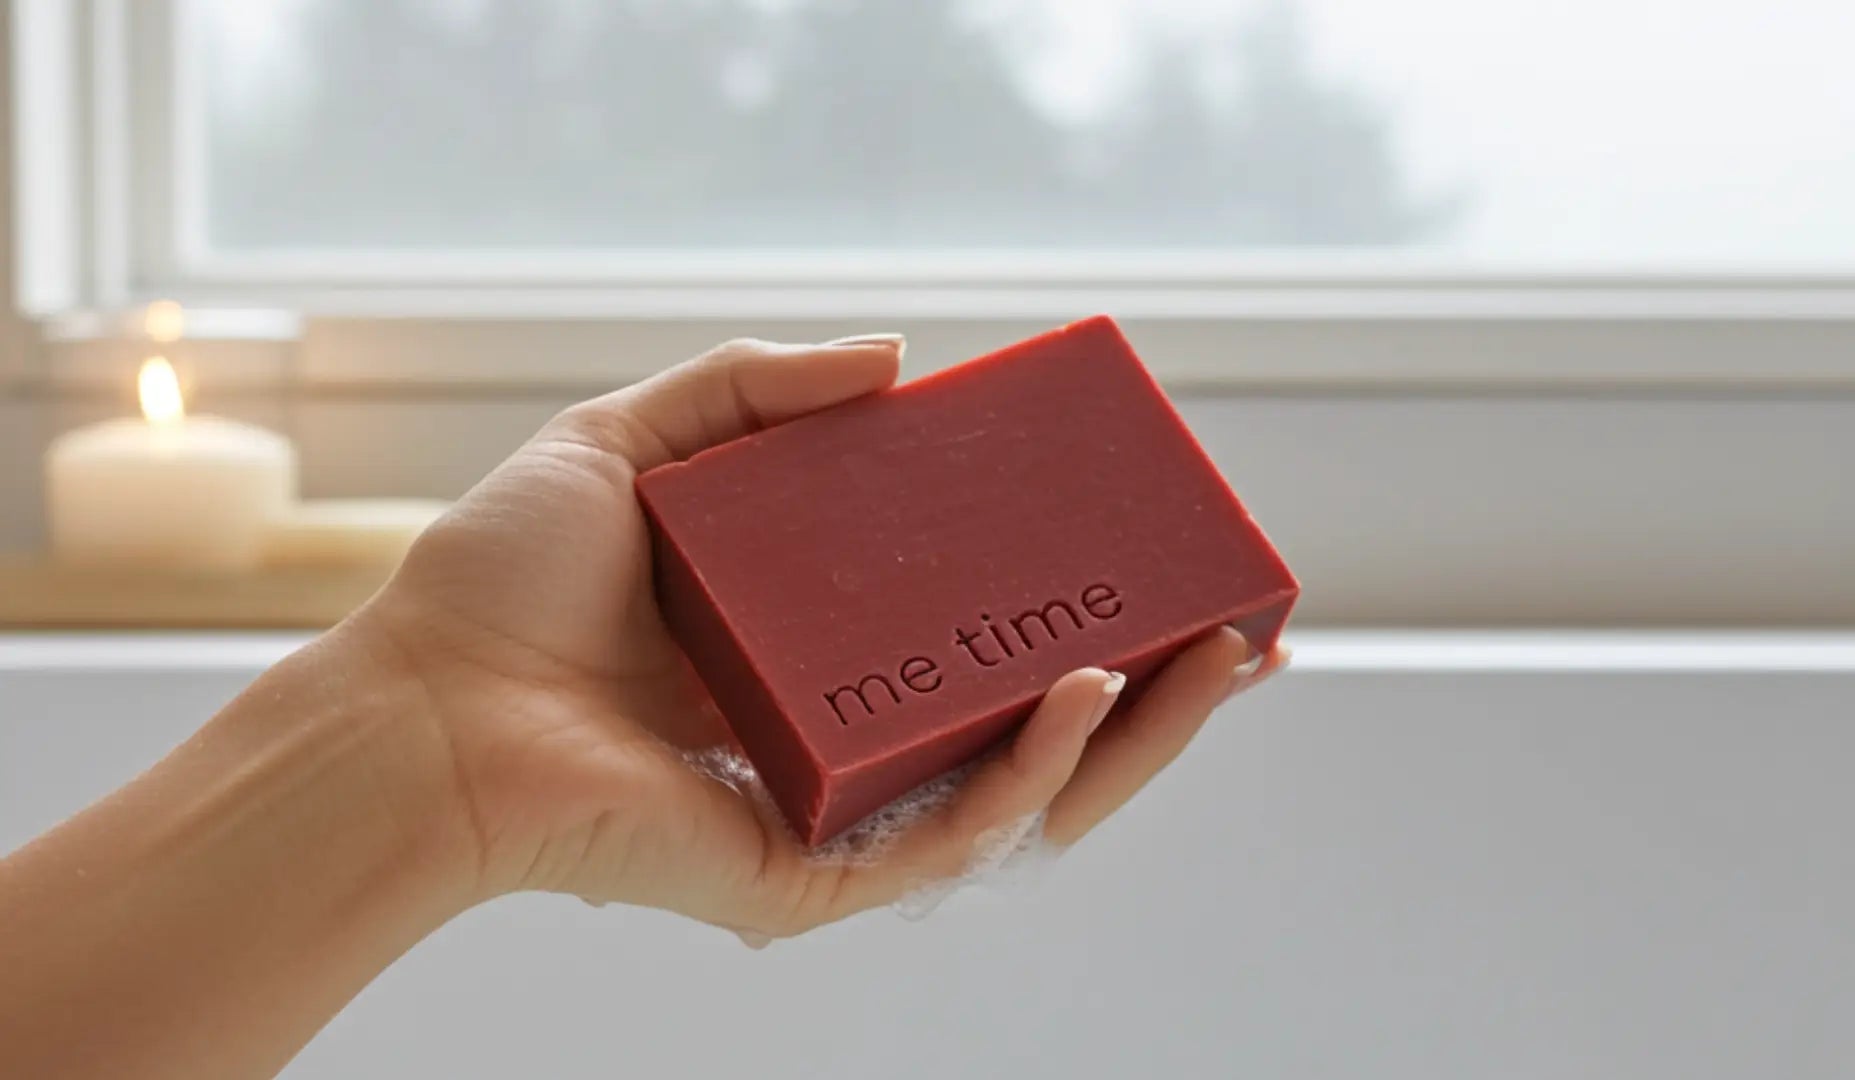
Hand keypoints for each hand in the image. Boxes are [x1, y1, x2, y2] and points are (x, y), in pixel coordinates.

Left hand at [355, 335, 1286, 940]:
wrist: (420, 703)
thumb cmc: (506, 587)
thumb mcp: (639, 440)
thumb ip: (758, 386)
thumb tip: (897, 357)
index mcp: (822, 655)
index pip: (982, 645)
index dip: (1085, 609)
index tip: (1165, 560)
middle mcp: (844, 741)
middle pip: (1036, 732)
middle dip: (1160, 693)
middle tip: (1241, 629)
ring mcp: (835, 815)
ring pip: (1025, 798)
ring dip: (1135, 737)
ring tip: (1212, 659)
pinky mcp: (810, 879)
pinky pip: (948, 836)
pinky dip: (1029, 776)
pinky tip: (1084, 696)